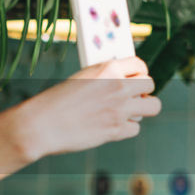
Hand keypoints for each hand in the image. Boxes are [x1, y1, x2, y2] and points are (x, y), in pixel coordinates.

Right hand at [14, 56, 160, 159]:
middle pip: (150, 84)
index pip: (140, 64)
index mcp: (108, 68)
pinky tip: (112, 126)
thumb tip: (122, 82)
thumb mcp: (81, 78)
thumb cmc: (55, 102)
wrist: (41, 125)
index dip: (139, 71)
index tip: (135, 78)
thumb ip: (104, 78)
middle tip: (132, 97)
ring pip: (153, 106)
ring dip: (143, 109)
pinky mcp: (117, 130)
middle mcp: (118, 86)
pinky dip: (126, 128)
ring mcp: (120, 109)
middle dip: (143, 91)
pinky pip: (136, 128)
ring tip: (128, 112)